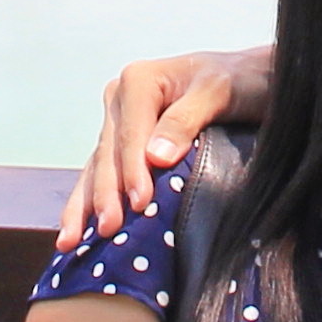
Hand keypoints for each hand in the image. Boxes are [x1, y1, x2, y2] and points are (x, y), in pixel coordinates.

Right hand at [62, 48, 273, 240]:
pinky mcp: (124, 147)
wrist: (252, 81)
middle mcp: (120, 100)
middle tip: (107, 230)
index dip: (132, 171)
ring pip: (96, 168)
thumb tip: (156, 157)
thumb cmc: (241, 81)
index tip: (139, 204)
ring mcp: (119, 124)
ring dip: (85, 205)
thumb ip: (186, 120)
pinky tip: (78, 232)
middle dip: (105, 194)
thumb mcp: (219, 92)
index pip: (130, 134)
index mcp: (138, 81)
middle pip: (108, 153)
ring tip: (69, 241)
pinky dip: (91, 202)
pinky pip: (103, 175)